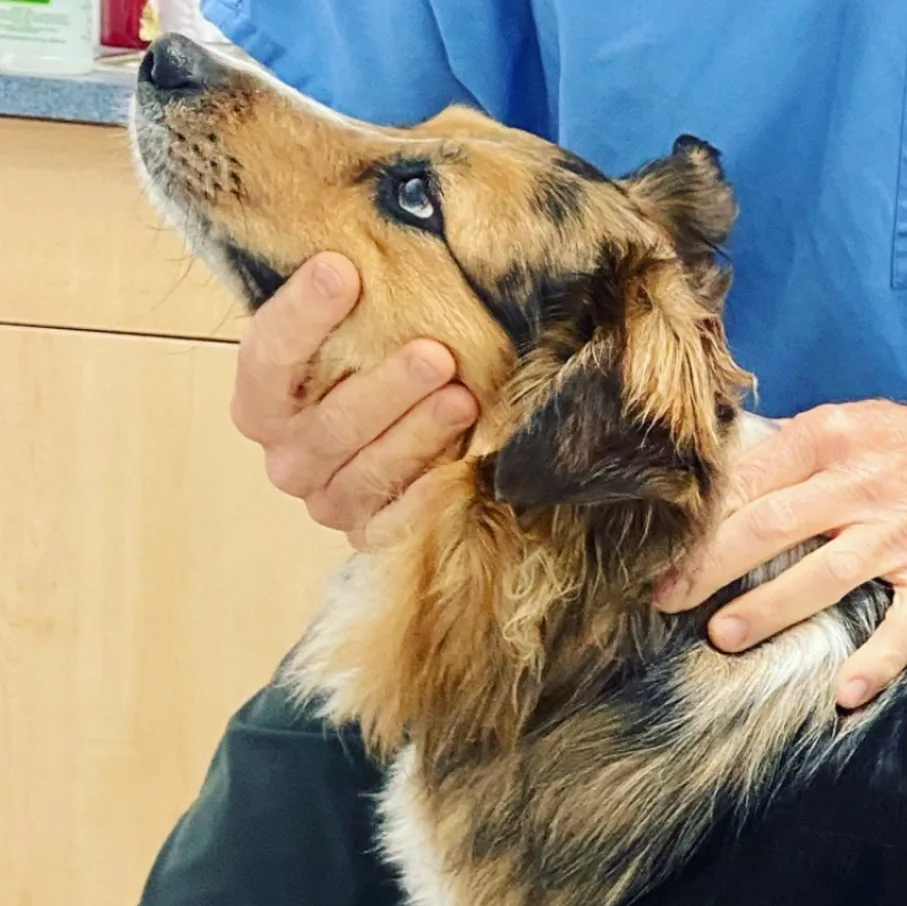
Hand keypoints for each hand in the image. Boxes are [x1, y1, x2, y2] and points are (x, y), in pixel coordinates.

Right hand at [230, 252, 478, 545]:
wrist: (396, 435)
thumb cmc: (375, 360)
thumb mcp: (360, 321)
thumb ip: (352, 279)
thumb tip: (388, 195)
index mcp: (262, 395)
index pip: (268, 355)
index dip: (300, 315)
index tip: (341, 270)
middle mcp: (285, 452)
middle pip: (324, 425)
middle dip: (382, 389)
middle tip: (434, 353)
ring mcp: (326, 497)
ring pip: (364, 472)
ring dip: (415, 435)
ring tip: (463, 398)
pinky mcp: (370, 532)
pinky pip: (396, 522)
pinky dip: (429, 493)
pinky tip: (465, 465)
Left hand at [652, 400, 906, 708]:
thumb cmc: (894, 441)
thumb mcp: (836, 422)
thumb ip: (780, 453)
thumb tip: (707, 489)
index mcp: (828, 439)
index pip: (751, 480)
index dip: (702, 522)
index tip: (660, 558)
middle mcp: (862, 485)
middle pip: (775, 526)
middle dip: (715, 566)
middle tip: (669, 599)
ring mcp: (900, 532)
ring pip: (829, 575)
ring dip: (774, 608)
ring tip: (724, 636)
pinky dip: (880, 658)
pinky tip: (846, 692)